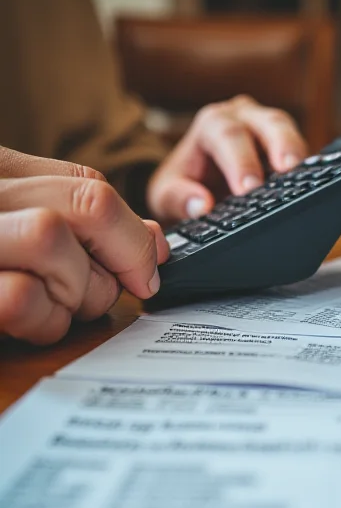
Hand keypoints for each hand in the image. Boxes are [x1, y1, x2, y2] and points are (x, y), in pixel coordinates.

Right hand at [0, 148, 168, 344]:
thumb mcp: (18, 226)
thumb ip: (77, 224)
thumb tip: (156, 240)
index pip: (88, 183)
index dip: (134, 232)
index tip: (146, 270)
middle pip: (88, 203)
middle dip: (119, 257)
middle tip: (103, 294)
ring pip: (52, 239)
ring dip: (77, 291)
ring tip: (55, 308)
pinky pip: (21, 298)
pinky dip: (43, 321)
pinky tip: (30, 325)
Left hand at [147, 95, 307, 222]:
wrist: (195, 189)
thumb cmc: (181, 188)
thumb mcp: (165, 196)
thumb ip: (177, 199)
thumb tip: (201, 205)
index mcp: (211, 124)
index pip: (227, 134)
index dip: (240, 160)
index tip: (247, 189)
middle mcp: (243, 118)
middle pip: (268, 122)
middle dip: (280, 145)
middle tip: (289, 171)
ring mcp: (267, 129)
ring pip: (290, 131)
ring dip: (298, 152)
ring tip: (306, 175)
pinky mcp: (285, 147)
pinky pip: (300, 152)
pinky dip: (306, 168)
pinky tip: (310, 184)